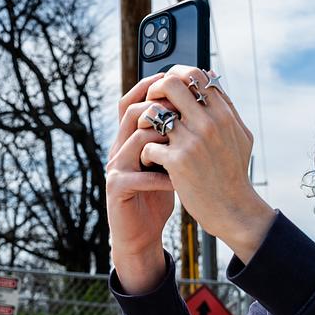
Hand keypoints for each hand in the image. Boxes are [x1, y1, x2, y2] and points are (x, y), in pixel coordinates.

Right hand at [105, 73, 175, 291]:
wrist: (140, 233)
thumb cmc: (156, 194)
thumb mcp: (167, 161)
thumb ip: (174, 138)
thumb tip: (198, 109)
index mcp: (129, 139)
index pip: (132, 102)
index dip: (150, 88)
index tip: (175, 81)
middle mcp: (118, 148)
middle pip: (132, 113)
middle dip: (161, 108)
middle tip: (186, 111)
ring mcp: (115, 168)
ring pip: (136, 138)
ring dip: (164, 139)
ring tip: (184, 144)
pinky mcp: (116, 188)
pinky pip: (138, 175)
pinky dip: (161, 176)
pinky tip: (178, 181)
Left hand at [137, 66, 275, 261]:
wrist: (233, 209)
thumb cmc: (234, 172)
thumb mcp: (239, 134)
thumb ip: (225, 104)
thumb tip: (210, 75)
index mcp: (223, 113)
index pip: (196, 74)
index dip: (176, 74)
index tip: (167, 86)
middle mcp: (209, 123)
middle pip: (171, 84)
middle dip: (155, 89)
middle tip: (151, 104)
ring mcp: (192, 142)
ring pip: (154, 113)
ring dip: (144, 121)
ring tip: (146, 133)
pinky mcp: (177, 162)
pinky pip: (148, 145)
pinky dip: (145, 153)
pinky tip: (151, 161)